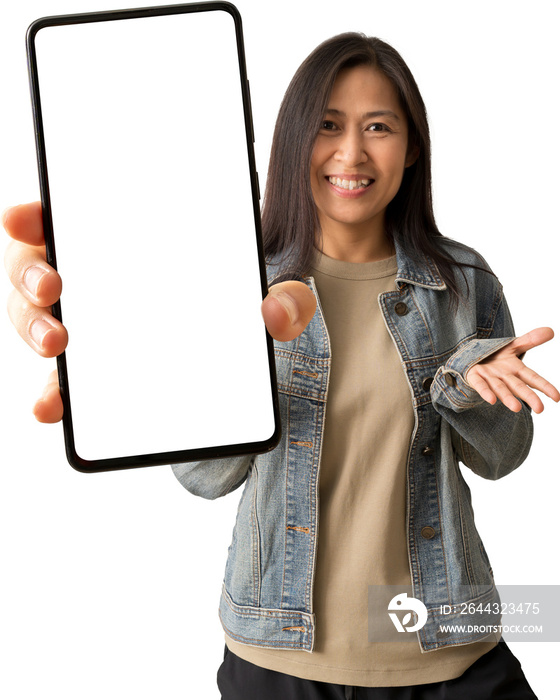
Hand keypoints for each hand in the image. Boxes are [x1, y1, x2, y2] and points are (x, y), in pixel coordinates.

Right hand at [4, 202, 316, 422]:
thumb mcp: (270, 298)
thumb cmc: (234, 308)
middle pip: (35, 265)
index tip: (26, 217)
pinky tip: (53, 405)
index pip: (69, 217)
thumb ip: (288, 299)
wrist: (230, 359)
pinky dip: (51, 392)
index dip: (36, 214)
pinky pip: (59, 380)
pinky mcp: (92, 372)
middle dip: (29, 272)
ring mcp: (88, 326)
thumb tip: (275, 312)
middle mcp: (96, 279)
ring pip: (35, 319)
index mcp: (126, 243)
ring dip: (33, 328)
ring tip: (58, 344)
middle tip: (52, 285)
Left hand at [465, 328, 559, 412]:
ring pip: (500, 389)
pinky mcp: (474, 376)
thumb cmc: (494, 356)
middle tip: (540, 409)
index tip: (557, 398)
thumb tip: (551, 330)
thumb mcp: (513, 345)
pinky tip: (491, 400)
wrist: (470, 358)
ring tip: (516, 408)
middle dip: (529, 397)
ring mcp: (490, 378)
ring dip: (508, 398)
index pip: (533, 378)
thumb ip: (530, 340)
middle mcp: (504, 377)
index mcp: (516, 369)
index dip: (545, 387)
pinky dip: (486, 392)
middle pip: (519, 387)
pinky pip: (480, 385)